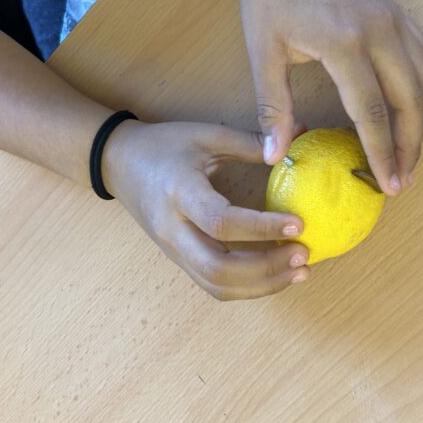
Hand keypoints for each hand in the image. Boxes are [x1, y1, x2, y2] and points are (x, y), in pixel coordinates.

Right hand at [101, 119, 310, 299]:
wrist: (118, 163)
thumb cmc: (164, 145)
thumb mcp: (206, 135)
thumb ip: (250, 143)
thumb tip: (298, 140)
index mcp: (179, 193)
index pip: (221, 222)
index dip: (262, 227)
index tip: (299, 224)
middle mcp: (173, 229)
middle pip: (218, 268)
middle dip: (267, 268)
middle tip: (304, 254)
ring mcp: (173, 250)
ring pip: (217, 285)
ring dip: (262, 285)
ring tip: (299, 270)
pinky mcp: (178, 260)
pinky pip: (213, 285)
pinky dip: (247, 287)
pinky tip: (275, 274)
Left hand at [237, 0, 422, 194]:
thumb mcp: (263, 50)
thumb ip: (274, 107)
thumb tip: (274, 158)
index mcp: (345, 42)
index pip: (373, 112)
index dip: (382, 154)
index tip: (387, 186)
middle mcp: (380, 30)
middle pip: (411, 101)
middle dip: (411, 146)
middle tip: (402, 181)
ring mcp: (394, 17)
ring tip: (410, 154)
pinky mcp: (397, 10)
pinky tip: (413, 110)